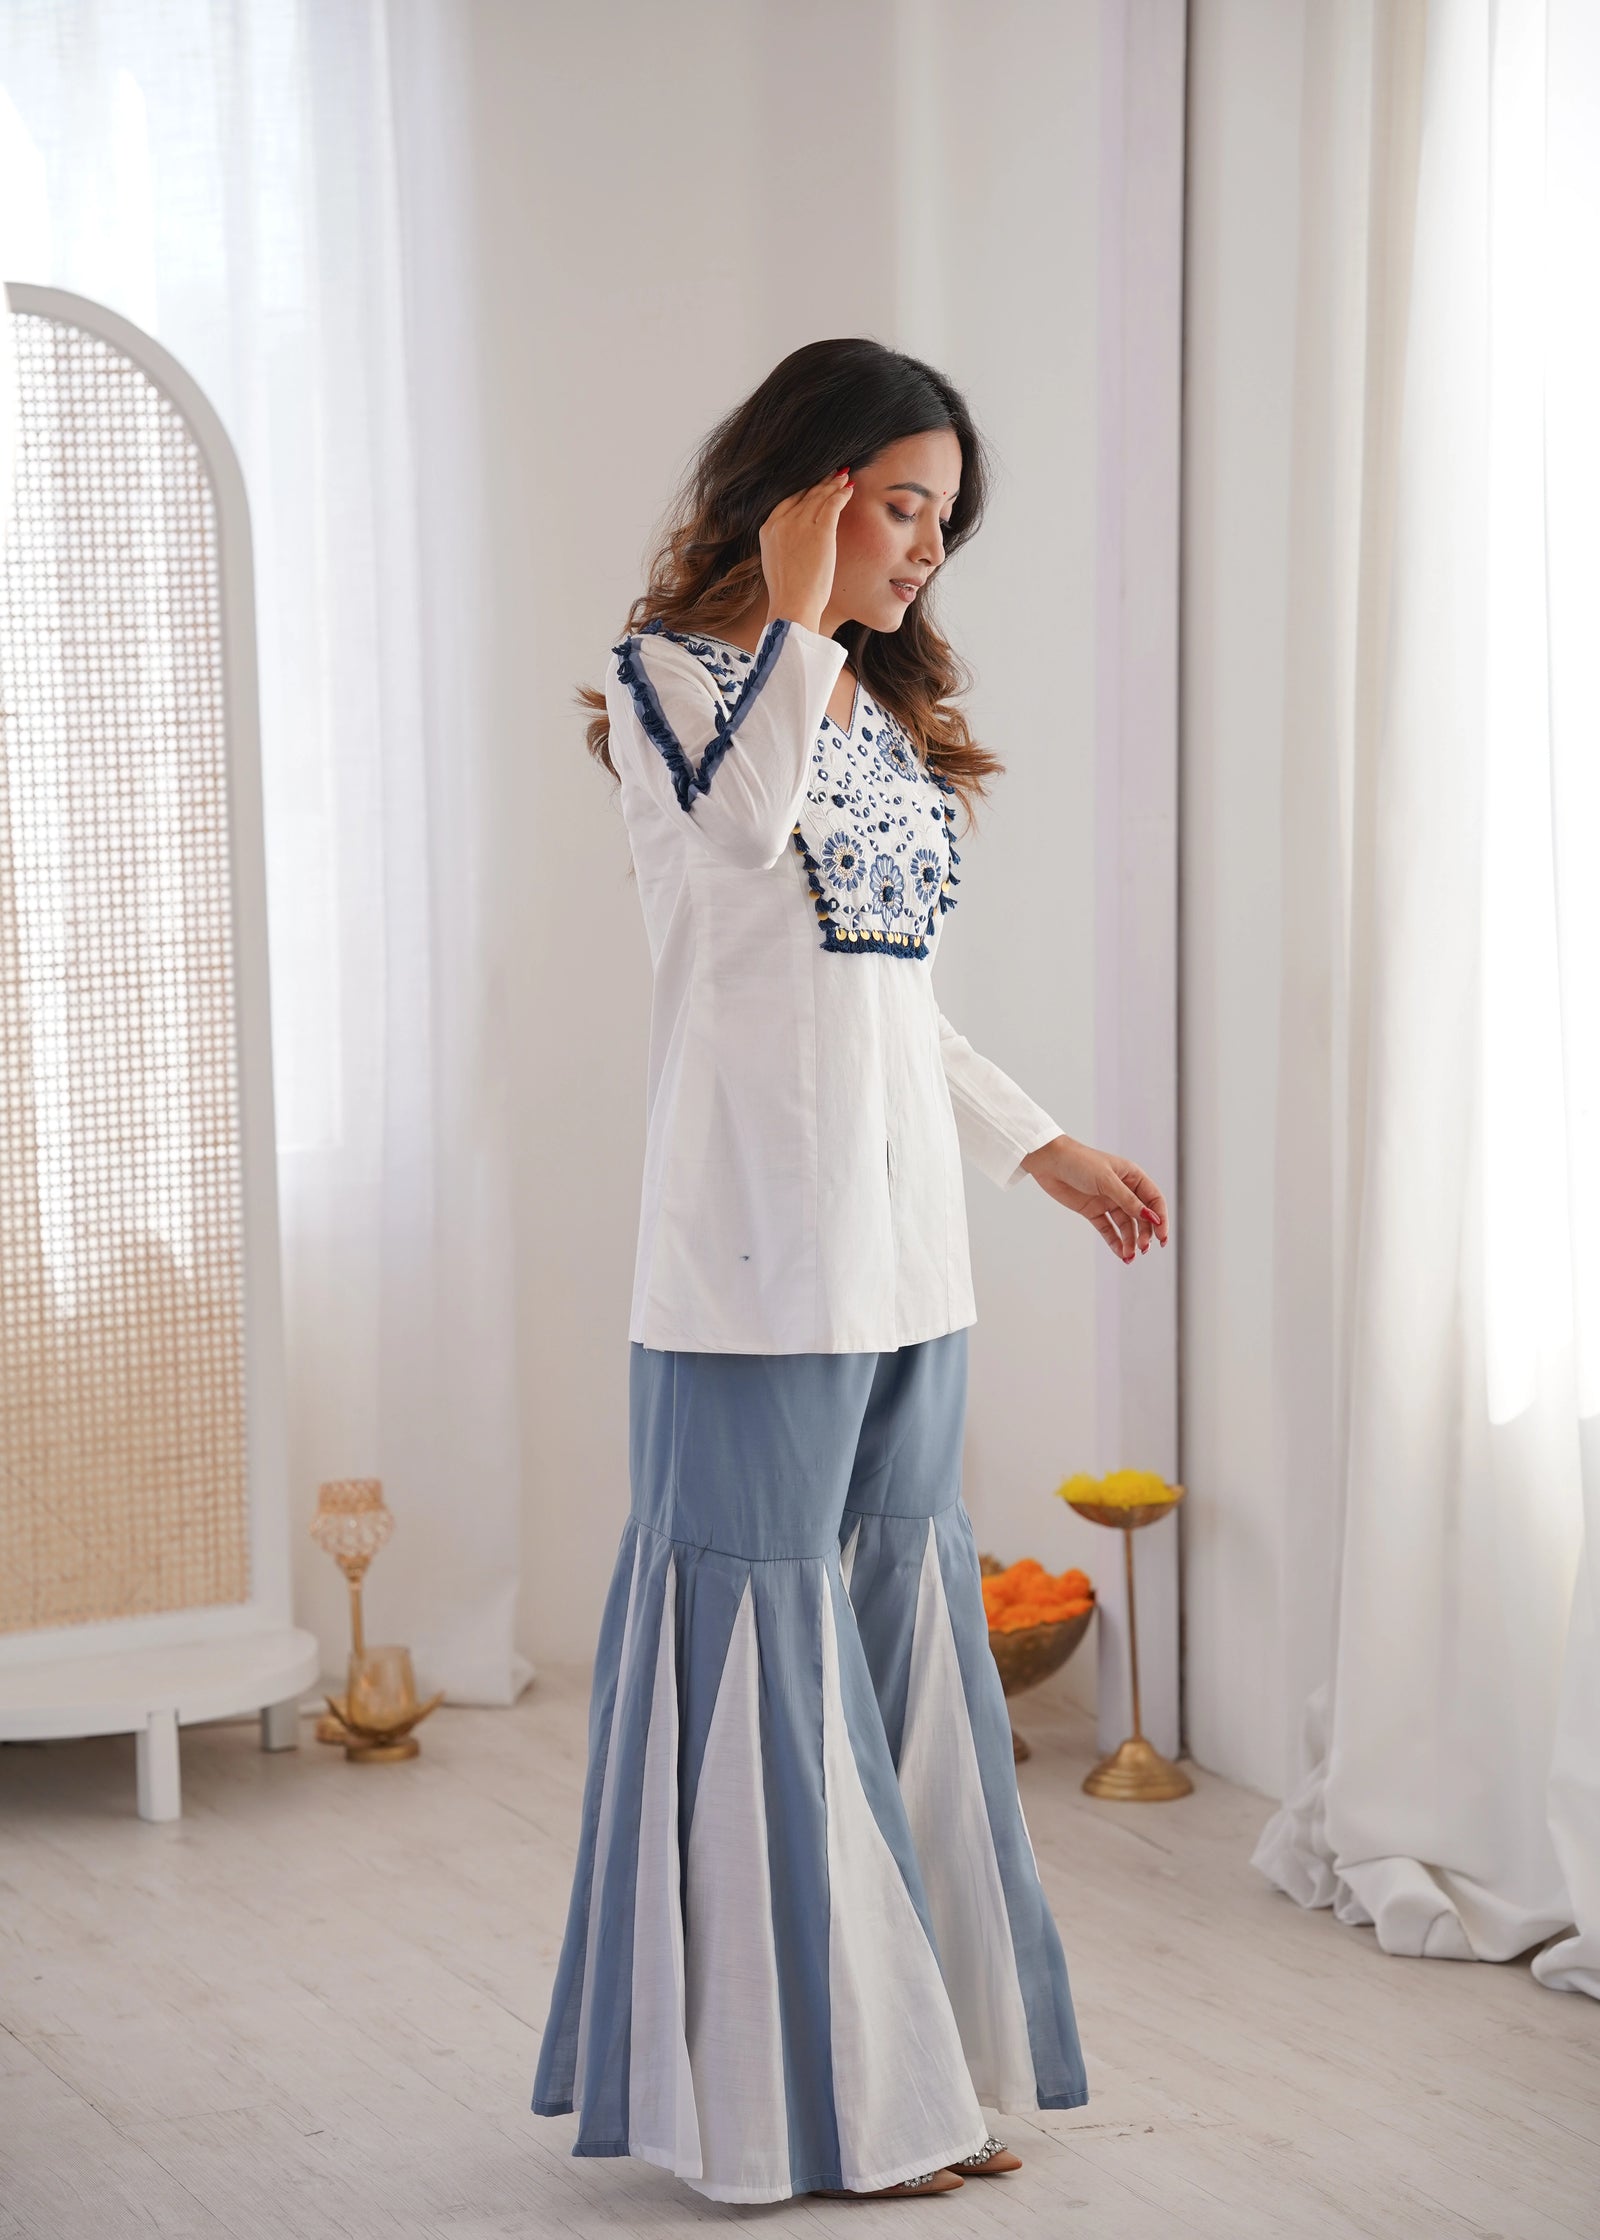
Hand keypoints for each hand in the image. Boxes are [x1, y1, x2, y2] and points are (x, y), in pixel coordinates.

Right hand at [758, 469, 853, 633]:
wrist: (792, 605)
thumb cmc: (787, 592)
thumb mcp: (775, 561)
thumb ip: (782, 543)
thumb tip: (795, 538)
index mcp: (768, 529)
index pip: (788, 501)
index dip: (804, 490)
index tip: (814, 485)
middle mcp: (782, 522)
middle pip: (805, 495)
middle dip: (821, 483)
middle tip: (833, 474)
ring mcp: (801, 525)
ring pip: (820, 496)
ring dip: (833, 485)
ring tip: (843, 478)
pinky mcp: (820, 531)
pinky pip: (833, 504)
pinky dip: (842, 494)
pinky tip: (849, 489)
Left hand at [1020, 1134, 1169, 1262]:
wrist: (1049, 1162)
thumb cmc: (1080, 1162)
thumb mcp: (1106, 1180)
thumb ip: (1128, 1201)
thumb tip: (1151, 1217)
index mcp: (1132, 1176)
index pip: (1154, 1200)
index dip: (1161, 1218)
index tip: (1162, 1236)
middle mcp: (1123, 1190)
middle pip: (1141, 1216)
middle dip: (1145, 1233)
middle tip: (1144, 1248)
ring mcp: (1108, 1201)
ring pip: (1125, 1226)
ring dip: (1130, 1241)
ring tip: (1130, 1256)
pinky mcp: (1093, 1211)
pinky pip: (1108, 1230)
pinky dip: (1115, 1242)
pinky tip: (1121, 1254)